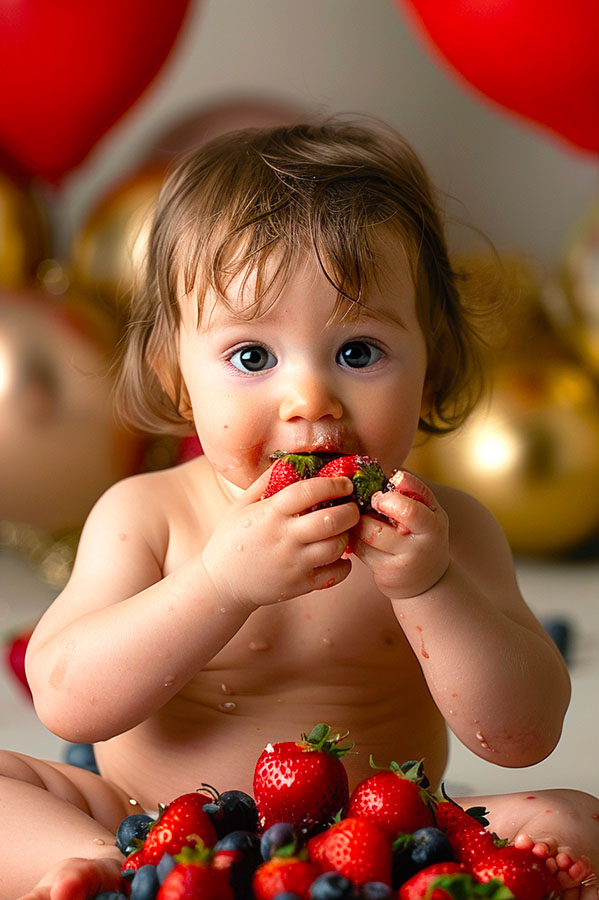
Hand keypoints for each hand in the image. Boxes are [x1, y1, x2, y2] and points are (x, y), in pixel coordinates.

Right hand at [202, 468, 359, 610]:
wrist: (220, 584)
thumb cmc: (230, 539)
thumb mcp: (241, 506)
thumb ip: (265, 483)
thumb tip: (288, 461)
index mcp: (270, 514)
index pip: (308, 491)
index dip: (332, 484)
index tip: (345, 483)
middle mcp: (284, 538)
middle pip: (330, 520)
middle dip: (349, 511)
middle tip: (351, 507)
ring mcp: (293, 564)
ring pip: (335, 547)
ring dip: (346, 537)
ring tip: (342, 531)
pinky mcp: (299, 585)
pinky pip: (335, 575)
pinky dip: (344, 566)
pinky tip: (338, 557)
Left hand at [350, 470, 448, 598]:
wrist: (428, 578)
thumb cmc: (423, 534)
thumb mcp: (428, 511)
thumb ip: (412, 490)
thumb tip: (389, 471)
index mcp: (434, 523)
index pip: (410, 511)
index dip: (388, 499)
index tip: (381, 495)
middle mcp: (421, 545)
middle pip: (378, 528)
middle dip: (366, 514)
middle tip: (370, 506)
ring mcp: (403, 563)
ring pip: (366, 537)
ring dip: (358, 524)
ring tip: (363, 518)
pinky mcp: (387, 574)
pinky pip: (361, 551)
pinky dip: (355, 539)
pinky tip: (361, 535)